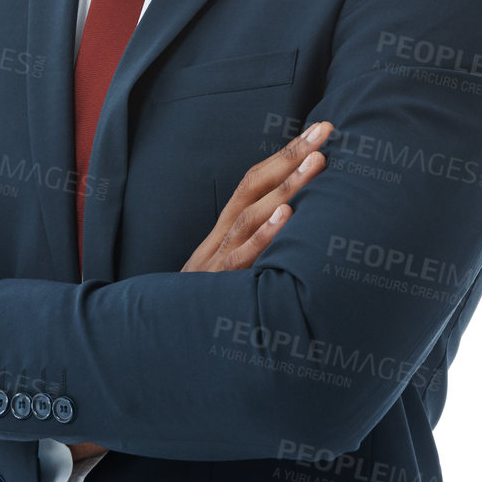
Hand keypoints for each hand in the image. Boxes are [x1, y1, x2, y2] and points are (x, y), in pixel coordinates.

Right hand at [65, 121, 332, 460]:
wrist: (155, 352)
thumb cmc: (202, 314)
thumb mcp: (230, 277)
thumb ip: (257, 251)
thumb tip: (303, 226)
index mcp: (222, 233)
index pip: (254, 182)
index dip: (286, 153)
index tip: (322, 129)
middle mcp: (217, 241)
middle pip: (253, 188)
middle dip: (291, 156)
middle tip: (327, 131)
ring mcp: (214, 265)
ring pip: (250, 218)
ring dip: (286, 188)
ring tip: (316, 164)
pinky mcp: (216, 292)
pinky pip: (241, 261)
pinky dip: (264, 238)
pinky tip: (288, 219)